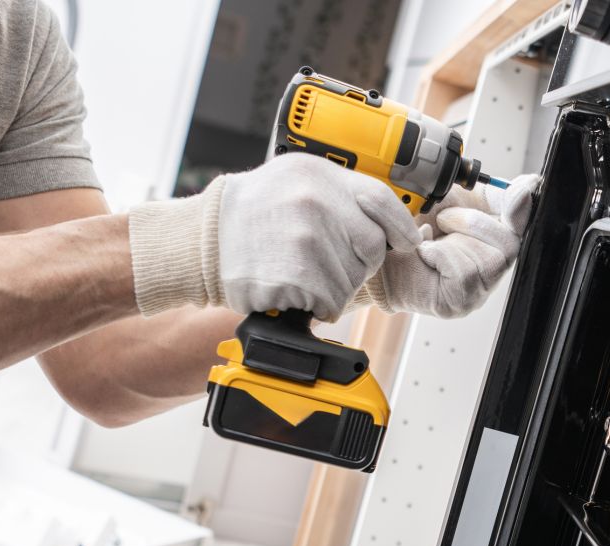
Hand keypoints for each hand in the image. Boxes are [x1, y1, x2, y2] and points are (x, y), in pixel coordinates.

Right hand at [129, 153, 420, 321]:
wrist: (203, 241)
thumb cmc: (252, 214)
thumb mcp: (295, 180)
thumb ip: (340, 192)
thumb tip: (389, 216)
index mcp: (320, 175)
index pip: (382, 200)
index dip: (400, 226)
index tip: (405, 241)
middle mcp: (316, 203)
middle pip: (373, 246)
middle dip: (359, 260)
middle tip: (328, 259)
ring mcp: (307, 240)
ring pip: (353, 279)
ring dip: (336, 285)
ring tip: (302, 271)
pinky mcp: (297, 277)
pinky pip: (332, 302)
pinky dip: (319, 305)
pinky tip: (295, 289)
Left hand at [358, 174, 539, 317]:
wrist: (379, 251)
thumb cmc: (413, 228)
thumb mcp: (454, 198)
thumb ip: (490, 193)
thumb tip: (529, 185)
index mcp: (495, 240)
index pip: (524, 225)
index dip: (522, 208)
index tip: (524, 189)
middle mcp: (491, 268)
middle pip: (511, 244)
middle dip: (475, 223)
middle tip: (444, 218)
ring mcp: (478, 289)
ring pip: (490, 260)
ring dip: (455, 239)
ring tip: (431, 238)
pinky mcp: (459, 303)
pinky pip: (465, 273)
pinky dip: (440, 256)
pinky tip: (426, 255)